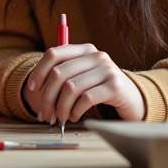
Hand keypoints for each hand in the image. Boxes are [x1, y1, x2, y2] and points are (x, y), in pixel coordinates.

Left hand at [24, 43, 145, 124]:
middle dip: (47, 97)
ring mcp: (107, 70)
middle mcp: (96, 55)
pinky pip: (86, 98)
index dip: (39, 71)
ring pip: (71, 87)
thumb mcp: (82, 77)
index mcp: (84, 49)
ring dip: (61, 107)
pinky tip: (75, 117)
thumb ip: (63, 75)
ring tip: (60, 118)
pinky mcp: (115, 86)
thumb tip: (34, 89)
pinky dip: (76, 110)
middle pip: (59, 73)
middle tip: (45, 114)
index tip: (32, 88)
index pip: (53, 54)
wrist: (135, 100)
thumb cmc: (102, 89)